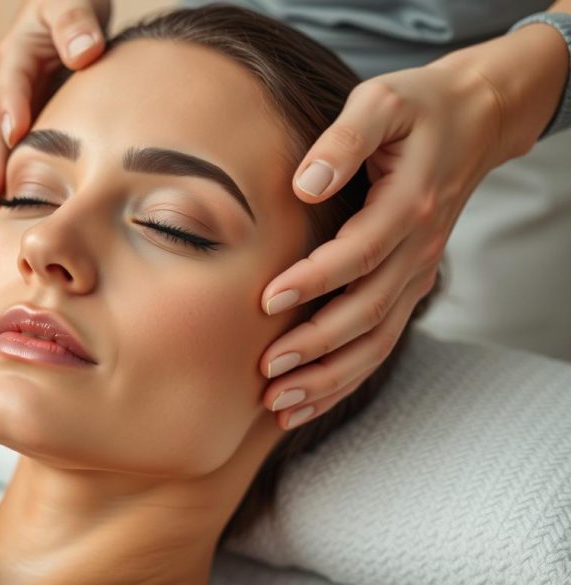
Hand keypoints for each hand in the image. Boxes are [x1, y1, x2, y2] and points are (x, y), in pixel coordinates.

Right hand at [0, 0, 110, 271]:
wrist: (71, 26)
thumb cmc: (73, 11)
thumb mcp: (73, 2)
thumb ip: (76, 22)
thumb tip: (85, 52)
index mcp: (15, 59)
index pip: (11, 80)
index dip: (12, 105)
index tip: (15, 132)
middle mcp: (2, 98)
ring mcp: (6, 128)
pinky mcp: (16, 150)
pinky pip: (1, 186)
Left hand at [258, 63, 512, 429]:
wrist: (476, 120)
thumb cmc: (417, 108)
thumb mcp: (382, 102)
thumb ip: (345, 139)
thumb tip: (306, 183)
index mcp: (409, 204)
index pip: (360, 252)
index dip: (315, 280)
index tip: (267, 300)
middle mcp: (418, 248)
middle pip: (369, 311)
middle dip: (317, 346)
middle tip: (266, 369)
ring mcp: (417, 272)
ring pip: (377, 341)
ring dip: (329, 377)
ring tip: (280, 405)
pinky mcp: (409, 285)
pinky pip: (381, 342)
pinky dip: (345, 376)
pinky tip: (306, 401)